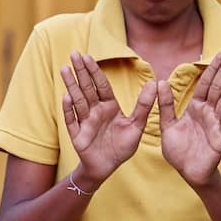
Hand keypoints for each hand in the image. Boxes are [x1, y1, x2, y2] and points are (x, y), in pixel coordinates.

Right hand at [62, 52, 155, 185]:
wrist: (107, 167)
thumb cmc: (121, 146)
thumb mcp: (137, 125)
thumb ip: (144, 105)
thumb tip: (156, 83)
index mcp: (109, 107)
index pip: (101, 85)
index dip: (95, 71)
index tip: (88, 56)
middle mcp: (95, 111)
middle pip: (87, 88)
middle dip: (80, 71)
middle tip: (73, 54)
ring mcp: (85, 122)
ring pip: (77, 100)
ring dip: (71, 85)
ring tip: (65, 69)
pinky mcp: (77, 135)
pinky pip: (72, 120)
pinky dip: (69, 110)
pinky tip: (66, 97)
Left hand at [159, 51, 220, 186]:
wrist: (188, 172)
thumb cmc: (179, 150)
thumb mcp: (167, 126)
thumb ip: (165, 105)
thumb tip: (159, 83)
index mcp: (195, 109)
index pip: (205, 85)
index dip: (211, 70)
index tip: (219, 54)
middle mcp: (208, 113)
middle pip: (218, 88)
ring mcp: (216, 124)